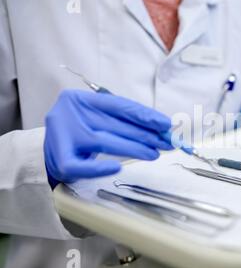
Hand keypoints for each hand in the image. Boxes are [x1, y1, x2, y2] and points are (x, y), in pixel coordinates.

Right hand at [44, 90, 172, 183]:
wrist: (46, 151)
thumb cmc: (79, 133)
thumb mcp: (97, 118)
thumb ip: (124, 120)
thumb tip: (161, 128)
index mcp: (80, 99)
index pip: (119, 106)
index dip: (145, 115)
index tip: (165, 124)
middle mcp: (71, 114)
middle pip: (116, 125)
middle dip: (146, 134)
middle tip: (167, 142)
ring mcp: (63, 137)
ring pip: (105, 142)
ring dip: (134, 149)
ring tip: (154, 153)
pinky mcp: (60, 160)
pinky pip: (83, 167)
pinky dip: (101, 168)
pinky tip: (117, 168)